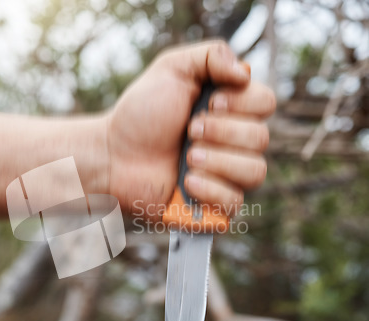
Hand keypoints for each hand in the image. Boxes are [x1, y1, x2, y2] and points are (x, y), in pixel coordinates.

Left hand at [105, 40, 275, 219]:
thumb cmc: (140, 114)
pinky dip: (211, 189)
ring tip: (187, 157)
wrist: (113, 155)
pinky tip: (186, 181)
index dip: (242, 104)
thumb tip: (245, 73)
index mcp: (230, 111)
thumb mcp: (172, 69)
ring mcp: (226, 176)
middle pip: (261, 138)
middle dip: (221, 132)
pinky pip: (235, 202)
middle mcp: (234, 143)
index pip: (266, 103)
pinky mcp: (214, 206)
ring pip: (255, 171)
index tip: (209, 104)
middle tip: (188, 131)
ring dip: (218, 161)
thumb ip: (212, 56)